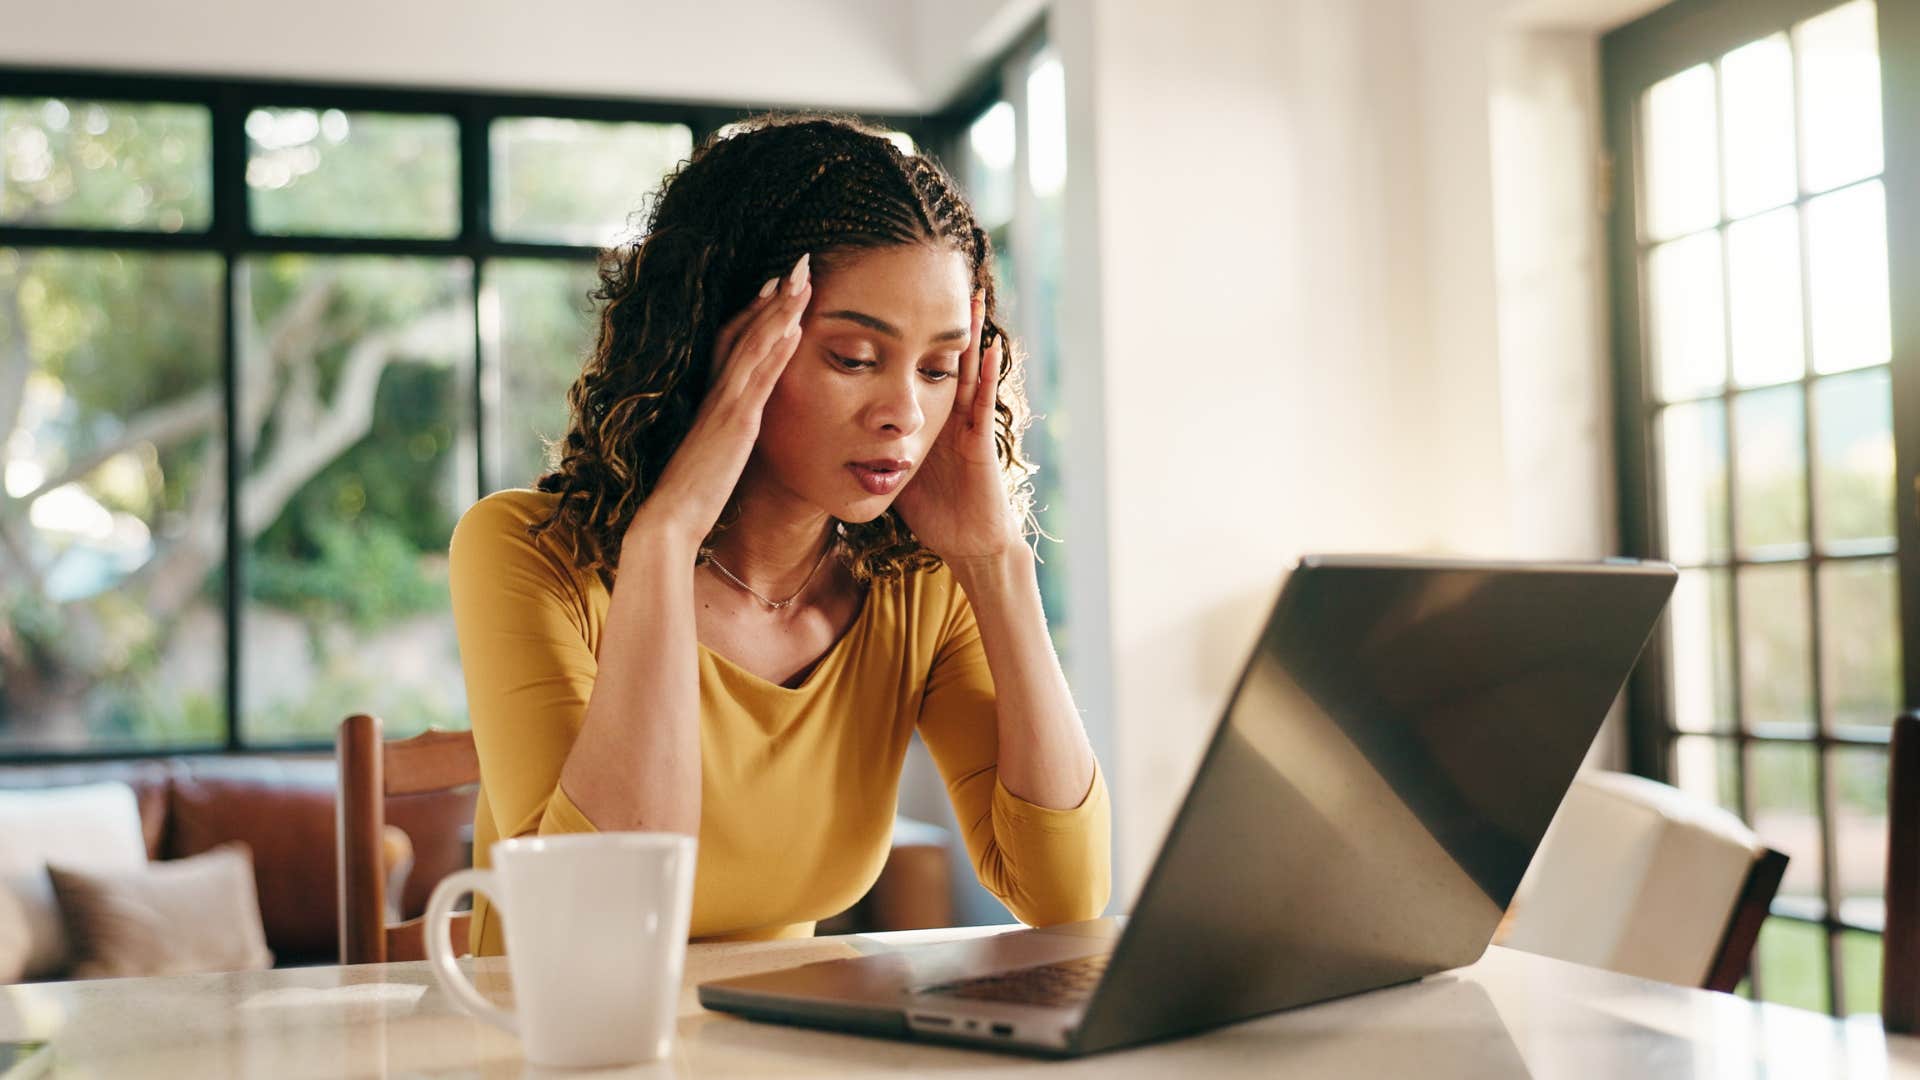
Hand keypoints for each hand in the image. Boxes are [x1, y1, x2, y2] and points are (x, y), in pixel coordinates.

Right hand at [624, 254, 811, 552]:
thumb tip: (736, 426)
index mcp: (710, 398)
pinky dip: (776, 350)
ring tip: (804, 280)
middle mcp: (716, 392)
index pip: (731, 341)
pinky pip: (759, 379)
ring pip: (754, 344)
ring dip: (781, 310)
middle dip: (774, 296)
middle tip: (798, 263)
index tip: (774, 285)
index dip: (753, 311)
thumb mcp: (714, 453)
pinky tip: (795, 328)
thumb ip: (724, 433)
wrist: (670, 518)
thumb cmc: (691, 494)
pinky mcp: (735, 424)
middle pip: (744, 330)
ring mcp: (725, 405)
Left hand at [893, 293, 1022, 563]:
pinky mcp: (980, 441)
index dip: (907, 333)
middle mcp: (950, 412)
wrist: (966, 542)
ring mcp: (967, 423)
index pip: (915, 363)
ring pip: (969, 369)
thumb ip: (869, 443)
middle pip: (943, 355)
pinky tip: (989, 345)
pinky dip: (987, 373)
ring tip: (971, 293)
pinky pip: (983, 401)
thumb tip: (829, 429)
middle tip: (939, 275)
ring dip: (971, 332)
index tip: (894, 296)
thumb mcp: (894, 467)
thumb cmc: (933, 509)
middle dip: (941, 319)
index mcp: (927, 415)